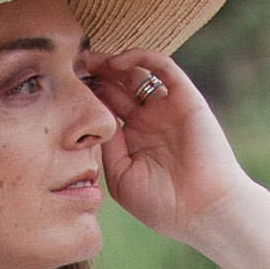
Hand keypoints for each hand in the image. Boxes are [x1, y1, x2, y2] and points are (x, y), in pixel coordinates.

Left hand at [88, 52, 245, 244]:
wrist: (205, 210)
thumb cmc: (163, 204)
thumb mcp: (121, 176)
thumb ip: (106, 145)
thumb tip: (93, 117)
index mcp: (134, 141)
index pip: (107, 108)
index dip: (88, 96)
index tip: (64, 89)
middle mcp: (150, 121)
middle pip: (118, 87)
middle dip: (95, 74)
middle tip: (72, 64)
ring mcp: (167, 108)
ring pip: (136, 73)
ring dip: (112, 64)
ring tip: (89, 60)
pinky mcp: (185, 97)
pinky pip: (162, 66)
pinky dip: (140, 58)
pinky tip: (116, 63)